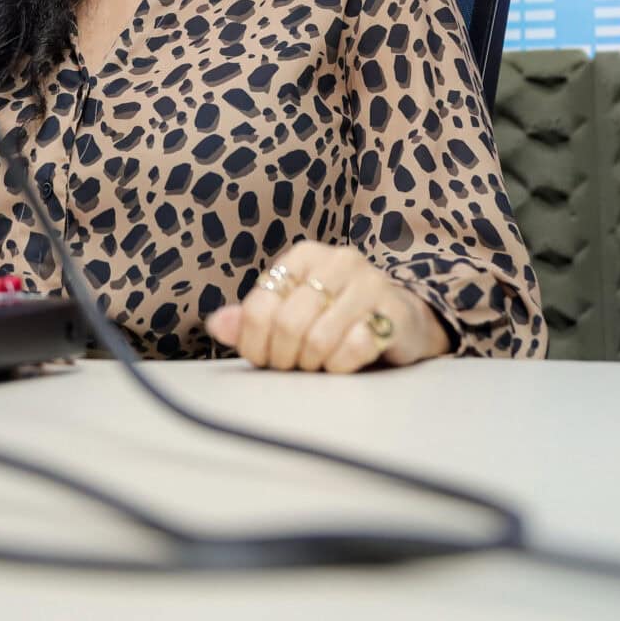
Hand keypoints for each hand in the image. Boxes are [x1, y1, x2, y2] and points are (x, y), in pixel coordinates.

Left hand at [204, 242, 452, 372]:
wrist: (403, 320)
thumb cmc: (337, 318)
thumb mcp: (292, 313)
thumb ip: (254, 319)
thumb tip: (216, 324)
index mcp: (305, 255)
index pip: (259, 307)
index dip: (253, 344)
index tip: (264, 358)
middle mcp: (338, 260)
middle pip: (287, 324)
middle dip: (284, 357)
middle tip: (292, 366)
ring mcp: (370, 283)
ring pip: (318, 339)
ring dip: (313, 363)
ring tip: (318, 363)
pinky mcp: (395, 311)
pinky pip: (354, 349)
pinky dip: (342, 365)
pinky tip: (345, 361)